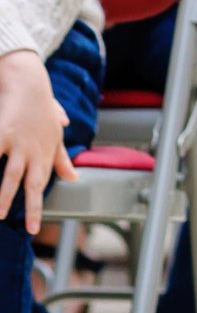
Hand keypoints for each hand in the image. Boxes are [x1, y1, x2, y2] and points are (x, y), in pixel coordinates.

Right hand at [0, 51, 71, 235]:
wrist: (29, 83)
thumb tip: (74, 178)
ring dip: (2, 195)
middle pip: (29, 185)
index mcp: (44, 155)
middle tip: (26, 229)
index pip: (40, 186)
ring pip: (9, 175)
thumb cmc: (41, 110)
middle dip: (26, 208)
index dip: (36, 208)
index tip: (33, 229)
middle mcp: (33, 152)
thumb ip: (62, 159)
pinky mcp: (1, 131)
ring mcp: (17, 143)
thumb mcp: (55, 136)